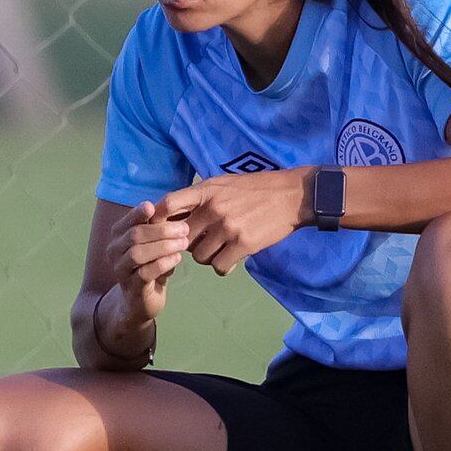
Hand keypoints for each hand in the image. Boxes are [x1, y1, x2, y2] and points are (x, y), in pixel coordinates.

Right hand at [106, 200, 190, 321]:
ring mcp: (121, 271)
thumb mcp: (152, 245)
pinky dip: (163, 263)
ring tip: (183, 243)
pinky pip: (145, 273)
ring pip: (138, 253)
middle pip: (134, 235)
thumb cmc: (149, 266)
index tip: (154, 207)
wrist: (139, 301)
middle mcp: (114, 252)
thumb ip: (157, 228)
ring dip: (163, 246)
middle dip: (161, 230)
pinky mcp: (132, 288)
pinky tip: (177, 258)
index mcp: (118, 237)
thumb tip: (176, 206)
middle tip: (184, 228)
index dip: (138, 213)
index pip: (127, 221)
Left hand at [156, 168, 310, 275]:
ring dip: (207, 257)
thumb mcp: (224, 183)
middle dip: (187, 245)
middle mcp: (212, 209)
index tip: (164, 230)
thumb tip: (176, 215)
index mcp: (206, 190)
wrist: (291, 196)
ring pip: (199, 256)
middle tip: (200, 244)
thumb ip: (201, 197)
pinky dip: (222, 267)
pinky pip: (219, 266)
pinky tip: (230, 259)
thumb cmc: (256, 188)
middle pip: (181, 237)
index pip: (168, 205)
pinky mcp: (243, 244)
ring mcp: (227, 227)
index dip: (159, 220)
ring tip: (219, 250)